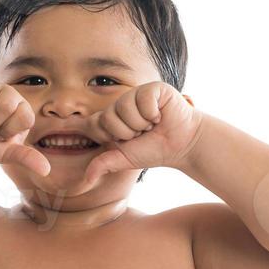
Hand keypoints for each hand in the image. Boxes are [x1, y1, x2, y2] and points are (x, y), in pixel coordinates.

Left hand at [73, 82, 201, 193]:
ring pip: (124, 108)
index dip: (100, 133)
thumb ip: (104, 164)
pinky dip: (153, 113)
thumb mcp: (125, 158)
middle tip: (143, 132)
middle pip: (108, 118)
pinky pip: (142, 99)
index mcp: (112, 119)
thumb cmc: (154, 150)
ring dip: (142, 124)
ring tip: (153, 124)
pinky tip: (161, 115)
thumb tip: (87, 179)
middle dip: (129, 133)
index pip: (93, 123)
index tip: (105, 136)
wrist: (182, 145)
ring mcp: (136, 94)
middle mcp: (121, 104)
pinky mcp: (152, 88)